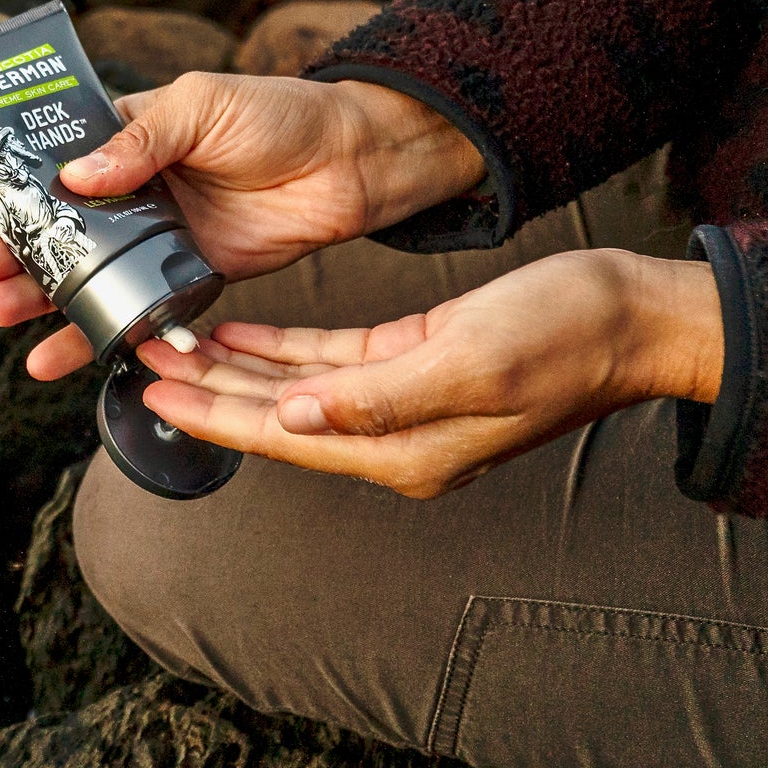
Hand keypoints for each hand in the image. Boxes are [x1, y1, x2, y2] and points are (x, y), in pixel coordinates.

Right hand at [0, 72, 484, 380]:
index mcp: (129, 134)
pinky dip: (99, 332)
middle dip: (16, 251)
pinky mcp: (191, 277)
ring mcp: (161, 236)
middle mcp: (136, 188)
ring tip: (1, 316)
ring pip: (88, 273)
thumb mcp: (200, 104)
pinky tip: (59, 354)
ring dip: (43, 297)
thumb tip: (75, 176)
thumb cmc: (278, 114)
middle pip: (60, 225)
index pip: (54, 161)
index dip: (12, 187)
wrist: (354, 162)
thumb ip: (139, 140)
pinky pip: (135, 308)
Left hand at [133, 248, 723, 496]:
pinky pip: (327, 362)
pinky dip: (280, 348)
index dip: (212, 416)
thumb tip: (294, 418)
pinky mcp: (409, 363)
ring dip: (234, 369)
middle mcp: (394, 436)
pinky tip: (240, 334)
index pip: (282, 437)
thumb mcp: (465, 363)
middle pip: (275, 417)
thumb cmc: (560, 339)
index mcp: (403, 450)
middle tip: (141, 363)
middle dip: (206, 393)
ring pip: (292, 389)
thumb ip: (375, 399)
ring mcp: (400, 403)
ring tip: (173, 346)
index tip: (154, 394)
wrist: (626, 317)